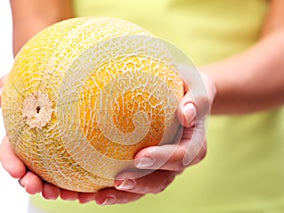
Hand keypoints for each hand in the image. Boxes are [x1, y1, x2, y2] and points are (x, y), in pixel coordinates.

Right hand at [0, 75, 95, 202]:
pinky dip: (77, 185)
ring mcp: (55, 154)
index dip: (10, 163)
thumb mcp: (30, 79)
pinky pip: (75, 174)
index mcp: (22, 133)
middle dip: (31, 182)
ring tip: (61, 195)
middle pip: (29, 170)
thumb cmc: (46, 82)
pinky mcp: (75, 157)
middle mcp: (37, 147)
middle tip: (37, 188)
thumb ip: (11, 84)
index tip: (17, 172)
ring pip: (51, 177)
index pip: (9, 151)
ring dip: (53, 189)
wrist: (70, 83)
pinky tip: (86, 192)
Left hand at [94, 71, 216, 204]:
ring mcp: (162, 165)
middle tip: (117, 182)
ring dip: (123, 194)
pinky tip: (91, 189)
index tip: (139, 157)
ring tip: (98, 196)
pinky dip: (113, 187)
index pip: (181, 156)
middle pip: (161, 179)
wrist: (185, 93)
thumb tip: (185, 115)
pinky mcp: (147, 164)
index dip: (161, 160)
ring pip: (144, 185)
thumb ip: (196, 100)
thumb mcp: (198, 87)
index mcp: (194, 144)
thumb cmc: (189, 87)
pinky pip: (132, 177)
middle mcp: (178, 159)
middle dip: (139, 184)